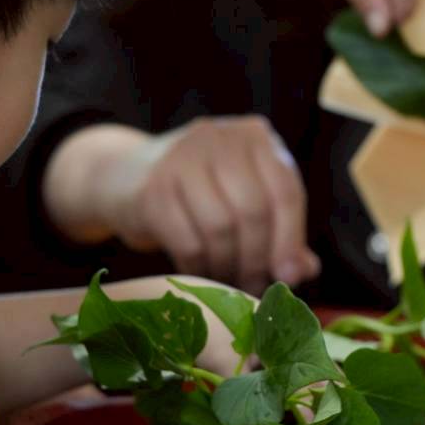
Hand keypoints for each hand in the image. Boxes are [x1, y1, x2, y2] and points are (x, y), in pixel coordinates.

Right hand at [102, 116, 318, 293]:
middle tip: (251, 287)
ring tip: (225, 281)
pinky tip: (198, 272)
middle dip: (256, 259)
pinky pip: (188, 242)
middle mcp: (220, 138)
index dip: (290, 239)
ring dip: (227, 267)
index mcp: (255, 137)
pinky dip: (198, 268)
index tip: (288, 277)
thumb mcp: (241, 202)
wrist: (121, 177)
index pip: (285, 191)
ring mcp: (183, 158)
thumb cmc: (195, 194)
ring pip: (221, 228)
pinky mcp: (153, 188)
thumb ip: (279, 232)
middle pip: (254, 212)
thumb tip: (303, 270)